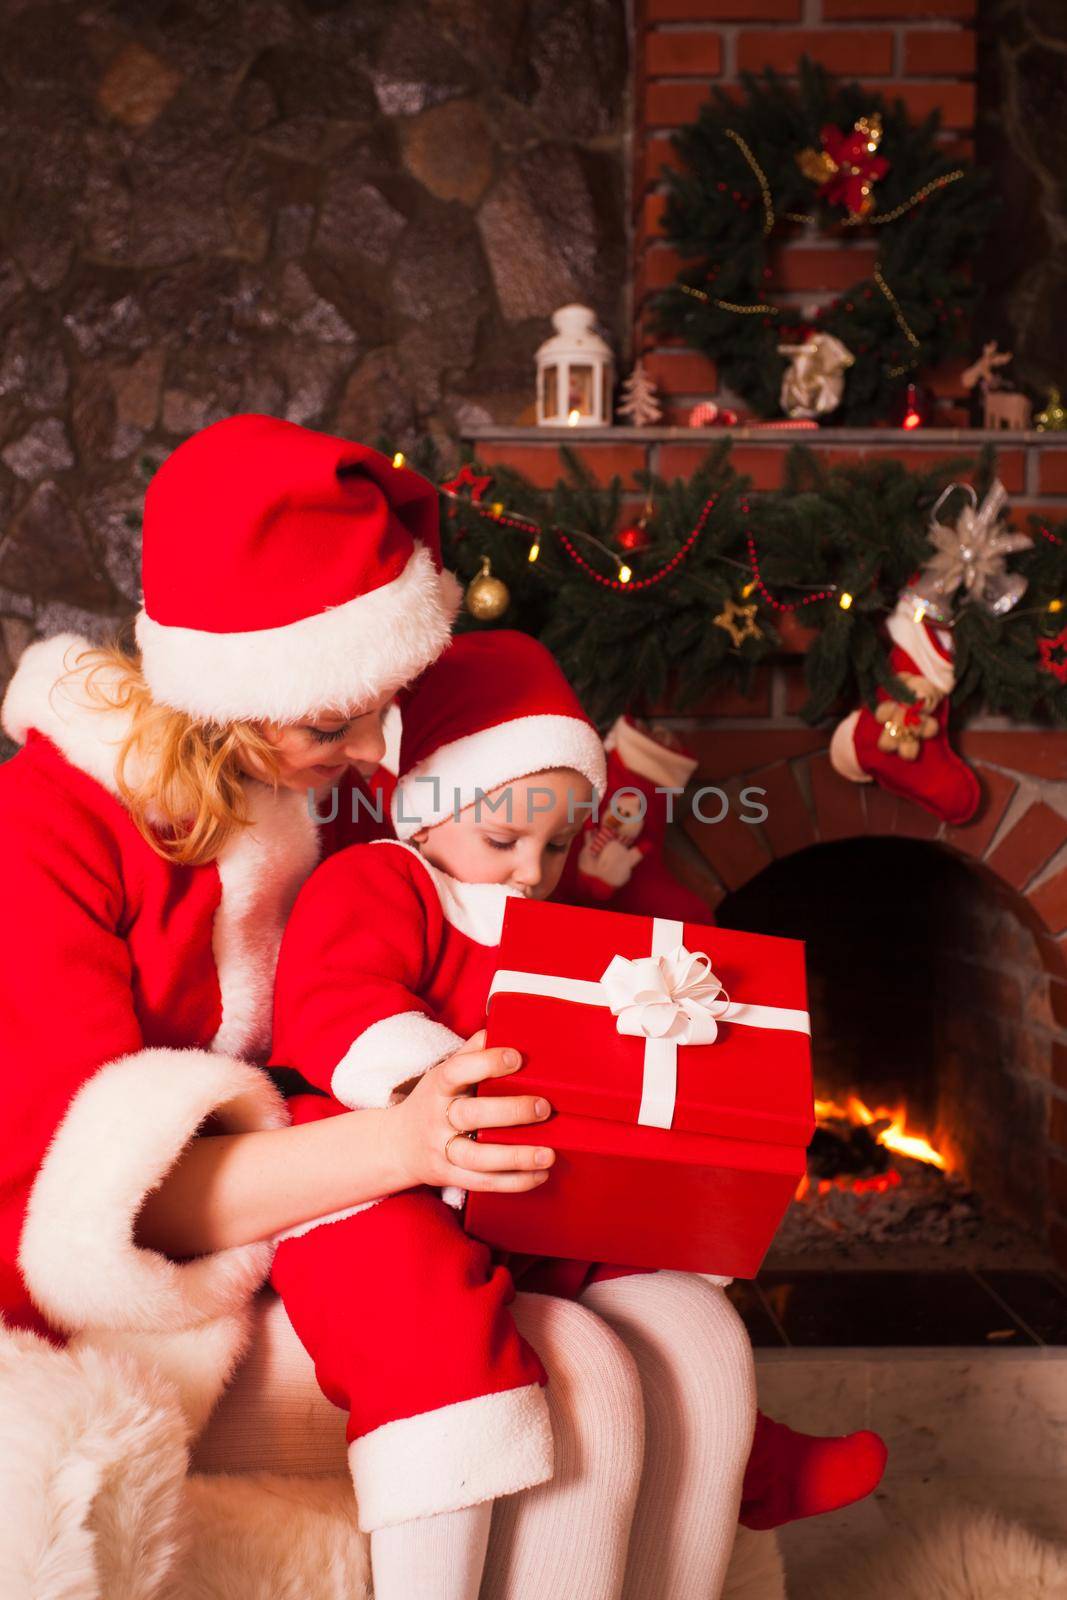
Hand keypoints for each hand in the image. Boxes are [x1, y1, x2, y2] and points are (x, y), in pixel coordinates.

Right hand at [385, 1030, 554, 1193]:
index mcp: (438, 1086)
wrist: (397, 1145)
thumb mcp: (444, 1072)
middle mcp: (437, 1118)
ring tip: (548, 1153)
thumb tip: (504, 1024)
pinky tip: (540, 1174)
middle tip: (544, 1107)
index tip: (517, 1057)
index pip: (458, 1071)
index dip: (486, 1063)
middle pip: (470, 1115)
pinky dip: (514, 1182)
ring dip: (515, 1157)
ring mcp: (442, 1150)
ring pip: (477, 1157)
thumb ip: (473, 1051)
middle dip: (509, 1112)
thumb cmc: (434, 1101)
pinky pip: (483, 1182)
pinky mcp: (449, 1176)